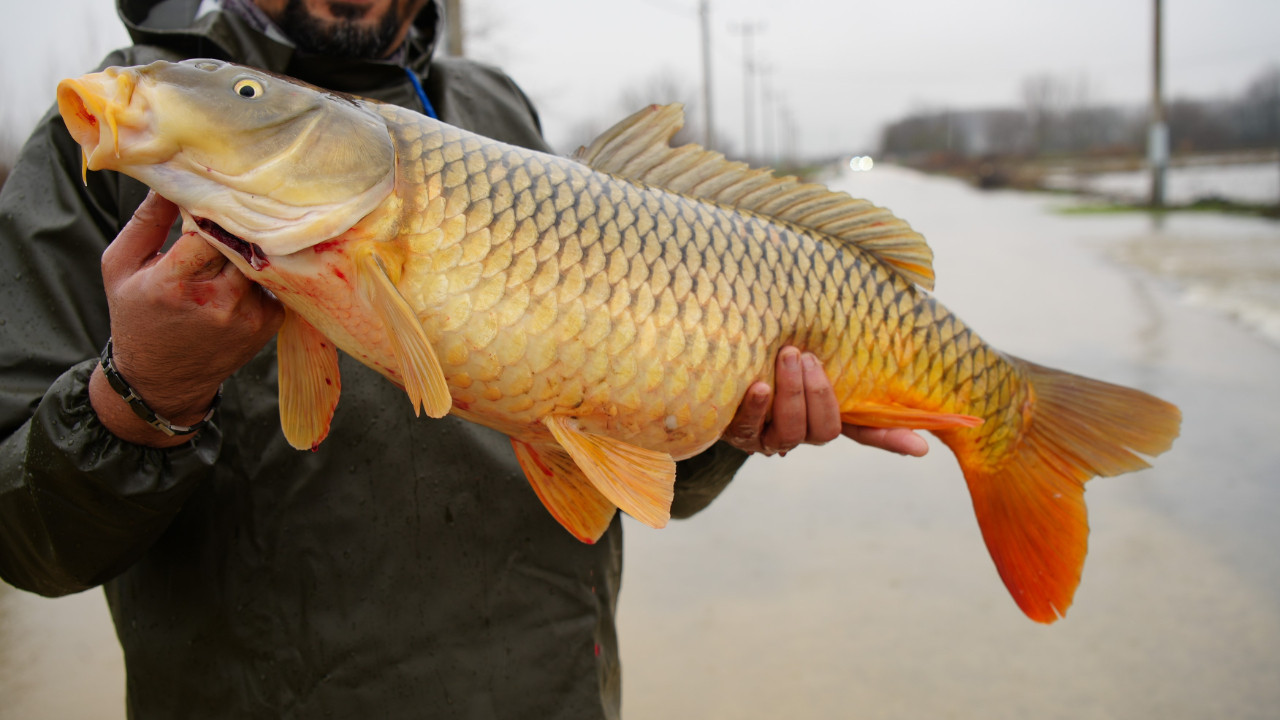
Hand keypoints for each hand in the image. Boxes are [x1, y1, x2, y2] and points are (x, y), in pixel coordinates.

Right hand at [89, 191, 283, 445]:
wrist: (162, 380)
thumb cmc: (135, 316)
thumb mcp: (121, 265)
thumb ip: (145, 221)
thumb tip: (169, 179)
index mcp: (172, 283)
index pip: (207, 228)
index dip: (209, 210)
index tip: (206, 199)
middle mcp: (216, 301)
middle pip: (240, 241)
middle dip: (235, 223)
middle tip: (233, 205)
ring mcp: (247, 314)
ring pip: (261, 258)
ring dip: (252, 244)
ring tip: (241, 234)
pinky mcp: (269, 322)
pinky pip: (275, 279)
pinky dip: (263, 269)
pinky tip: (247, 267)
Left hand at [721, 346, 928, 457]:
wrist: (711, 360)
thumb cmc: (763, 346)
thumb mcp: (798, 343)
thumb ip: (829, 336)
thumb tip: (879, 300)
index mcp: (824, 412)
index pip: (866, 430)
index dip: (892, 439)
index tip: (921, 446)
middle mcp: (802, 430)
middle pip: (825, 430)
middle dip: (819, 393)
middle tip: (807, 356)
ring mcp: (770, 437)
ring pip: (792, 431)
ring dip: (792, 393)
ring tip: (786, 357)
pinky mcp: (739, 435)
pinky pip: (751, 428)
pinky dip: (756, 407)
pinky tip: (757, 386)